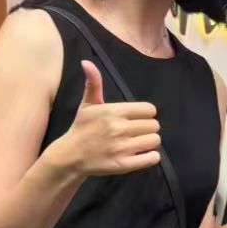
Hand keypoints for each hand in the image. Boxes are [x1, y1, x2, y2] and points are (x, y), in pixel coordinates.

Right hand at [50, 61, 159, 180]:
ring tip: (138, 143)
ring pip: (155, 141)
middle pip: (154, 125)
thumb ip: (93, 83)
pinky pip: (152, 158)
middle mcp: (119, 128)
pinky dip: (151, 157)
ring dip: (149, 142)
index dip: (146, 114)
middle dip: (147, 128)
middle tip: (136, 132)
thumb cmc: (82, 128)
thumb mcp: (87, 104)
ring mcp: (122, 148)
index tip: (136, 119)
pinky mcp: (123, 164)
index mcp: (114, 112)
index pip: (149, 109)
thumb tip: (87, 62)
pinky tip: (142, 155)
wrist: (71, 156)